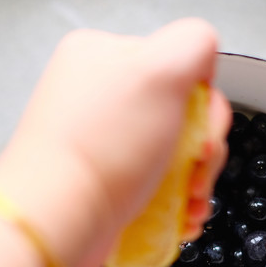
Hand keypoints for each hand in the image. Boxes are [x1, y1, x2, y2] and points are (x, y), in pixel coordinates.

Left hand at [0, 18, 230, 266]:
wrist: (61, 222)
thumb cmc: (103, 153)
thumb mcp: (160, 70)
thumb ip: (194, 44)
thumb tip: (204, 63)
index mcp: (109, 60)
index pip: (184, 71)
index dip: (204, 107)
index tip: (201, 133)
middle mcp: (106, 101)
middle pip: (186, 119)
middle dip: (203, 152)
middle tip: (194, 170)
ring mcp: (108, 146)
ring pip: (178, 158)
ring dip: (196, 183)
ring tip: (190, 201)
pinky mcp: (112, 184)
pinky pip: (161, 187)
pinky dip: (179, 204)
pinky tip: (182, 215)